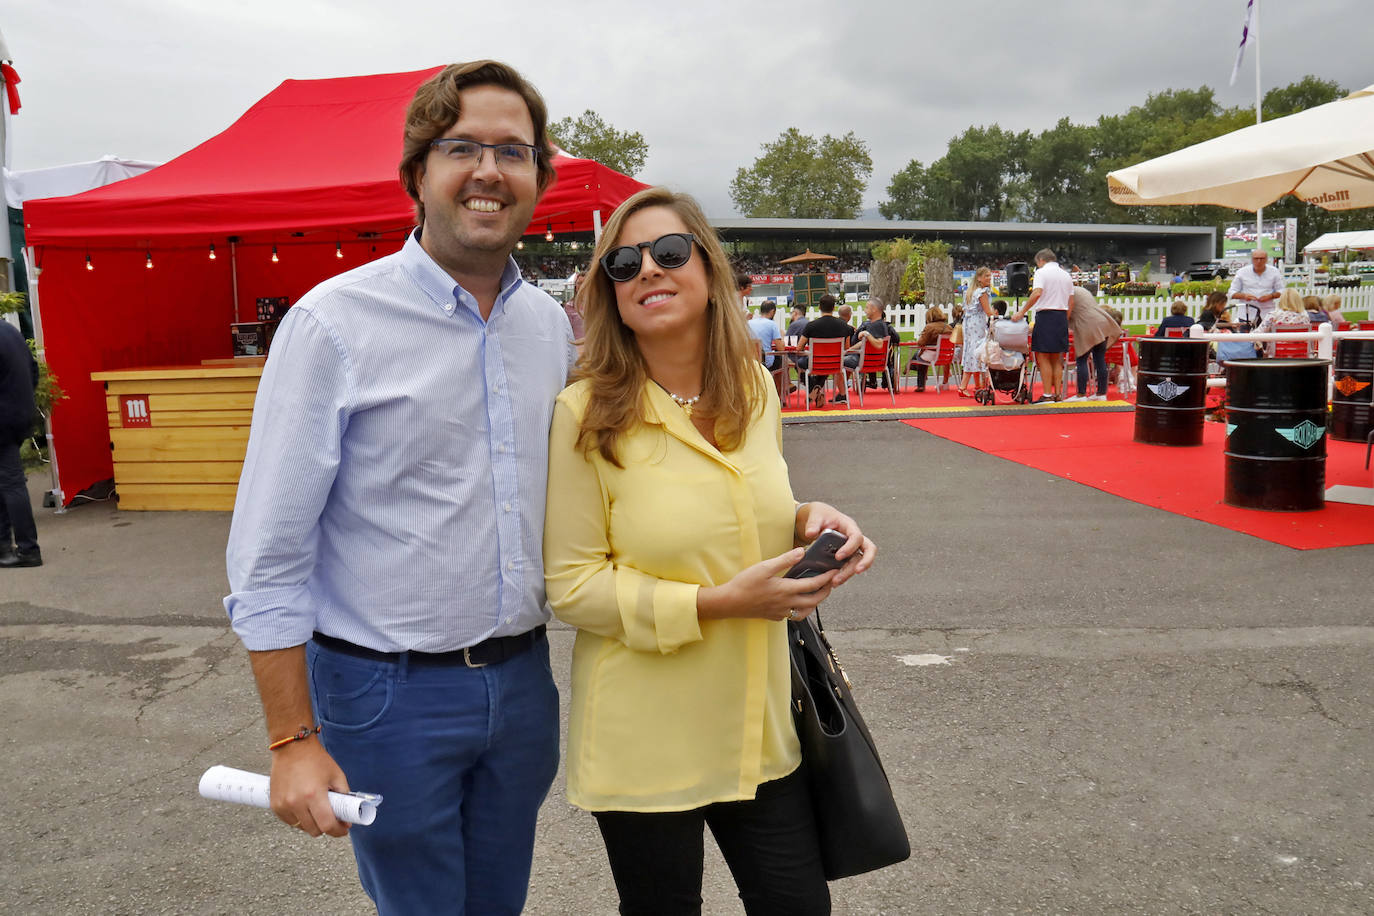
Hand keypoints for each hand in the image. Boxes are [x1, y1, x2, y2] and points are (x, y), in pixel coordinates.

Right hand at [269, 739, 350, 837]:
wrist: (292, 748)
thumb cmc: (316, 760)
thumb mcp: (337, 775)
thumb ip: (344, 797)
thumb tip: (347, 818)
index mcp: (314, 795)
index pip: (327, 825)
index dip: (338, 831)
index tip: (344, 829)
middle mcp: (296, 803)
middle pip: (314, 830)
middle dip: (326, 827)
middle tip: (331, 818)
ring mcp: (284, 805)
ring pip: (301, 827)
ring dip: (311, 824)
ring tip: (316, 810)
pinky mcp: (275, 805)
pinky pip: (289, 821)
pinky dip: (298, 819)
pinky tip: (304, 807)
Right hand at [698, 548, 838, 621]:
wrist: (730, 602)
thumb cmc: (745, 583)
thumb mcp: (764, 567)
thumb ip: (785, 560)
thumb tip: (802, 552)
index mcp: (786, 589)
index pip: (813, 585)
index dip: (826, 578)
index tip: (834, 572)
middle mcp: (787, 603)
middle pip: (814, 600)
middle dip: (826, 591)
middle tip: (832, 583)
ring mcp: (781, 612)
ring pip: (806, 611)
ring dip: (815, 603)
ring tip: (818, 594)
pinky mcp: (774, 617)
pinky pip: (793, 616)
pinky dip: (801, 610)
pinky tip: (797, 602)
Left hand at [794, 501, 875, 586]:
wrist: (819, 519)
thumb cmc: (820, 515)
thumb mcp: (815, 516)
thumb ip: (813, 524)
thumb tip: (810, 533)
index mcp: (849, 526)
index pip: (856, 537)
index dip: (850, 547)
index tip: (838, 556)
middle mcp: (854, 538)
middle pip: (869, 550)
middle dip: (865, 562)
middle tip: (857, 572)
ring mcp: (852, 547)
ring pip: (858, 562)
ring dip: (849, 573)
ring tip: (835, 582)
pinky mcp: (846, 556)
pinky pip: (849, 566)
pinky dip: (843, 574)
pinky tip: (832, 582)